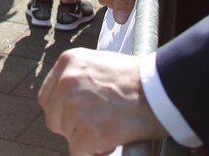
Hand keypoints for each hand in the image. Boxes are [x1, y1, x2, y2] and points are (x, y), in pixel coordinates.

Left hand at [39, 49, 165, 154]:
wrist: (161, 90)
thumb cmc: (138, 79)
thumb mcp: (101, 63)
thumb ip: (80, 78)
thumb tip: (69, 100)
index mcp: (69, 62)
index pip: (47, 96)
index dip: (62, 110)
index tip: (76, 116)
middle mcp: (67, 82)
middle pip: (53, 118)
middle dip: (71, 126)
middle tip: (95, 124)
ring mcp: (76, 107)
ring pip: (68, 136)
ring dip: (86, 138)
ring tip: (110, 127)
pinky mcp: (88, 132)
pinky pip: (78, 153)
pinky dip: (93, 152)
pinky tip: (110, 142)